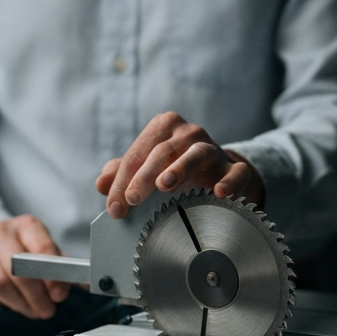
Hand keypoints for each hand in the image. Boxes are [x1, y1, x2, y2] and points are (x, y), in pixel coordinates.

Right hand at [0, 215, 70, 319]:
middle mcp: (2, 231)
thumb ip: (64, 268)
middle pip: (19, 269)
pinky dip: (4, 302)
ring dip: (21, 303)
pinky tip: (16, 304)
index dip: (53, 277)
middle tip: (47, 309)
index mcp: (27, 225)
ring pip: (0, 282)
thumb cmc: (26, 251)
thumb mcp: (47, 254)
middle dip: (36, 295)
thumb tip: (85, 283)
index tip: (59, 294)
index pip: (43, 249)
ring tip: (33, 310)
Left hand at [95, 111, 263, 217]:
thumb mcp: (145, 169)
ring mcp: (213, 147)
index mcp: (162, 127)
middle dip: (143, 178)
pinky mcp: (235, 167)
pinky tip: (219, 192)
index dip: (122, 181)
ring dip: (179, 168)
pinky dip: (229, 181)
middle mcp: (188, 133)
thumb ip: (121, 175)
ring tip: (165, 184)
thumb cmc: (173, 169)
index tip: (115, 207)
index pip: (136, 154)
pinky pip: (236, 172)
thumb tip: (101, 184)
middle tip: (131, 200)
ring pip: (196, 154)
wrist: (216, 174)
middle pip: (161, 153)